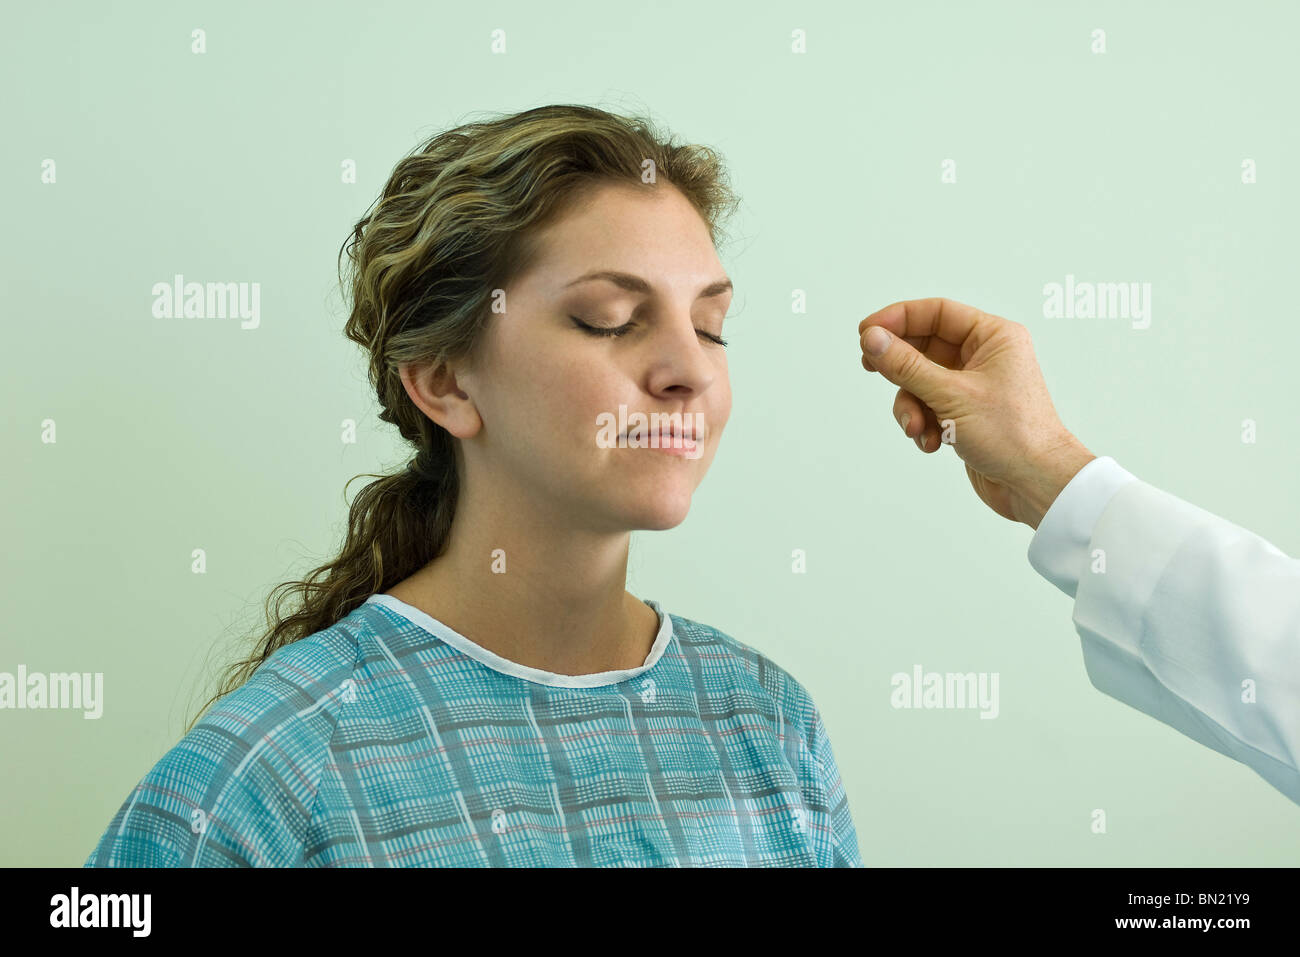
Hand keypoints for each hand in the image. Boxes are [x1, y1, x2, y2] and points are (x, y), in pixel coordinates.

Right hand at [858, 297, 1096, 528]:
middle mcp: (984, 357)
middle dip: (900, 367)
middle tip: (870, 366)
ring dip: (911, 406)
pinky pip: (928, 408)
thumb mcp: (951, 395)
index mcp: (993, 338)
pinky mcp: (964, 414)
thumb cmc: (1012, 435)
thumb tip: (873, 339)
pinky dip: (923, 424)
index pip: (937, 313)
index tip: (866, 332)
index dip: (898, 318)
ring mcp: (973, 387)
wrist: (1035, 485)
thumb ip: (906, 365)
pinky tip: (933, 442)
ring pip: (920, 382)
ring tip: (917, 427)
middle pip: (924, 347)